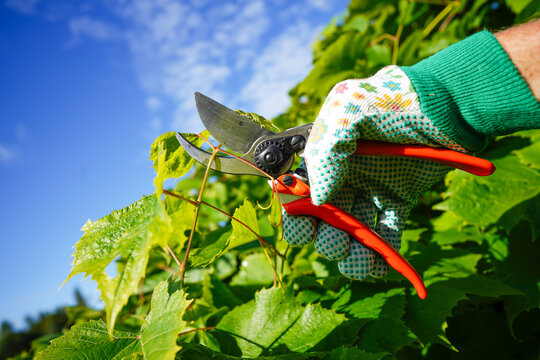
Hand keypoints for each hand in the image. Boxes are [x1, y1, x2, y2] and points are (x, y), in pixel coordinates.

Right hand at [283, 66, 466, 278]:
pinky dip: (381, 255)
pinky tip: (378, 267)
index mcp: (325, 155)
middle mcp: (344, 174)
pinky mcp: (399, 199)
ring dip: (350, 252)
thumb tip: (317, 199)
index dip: (296, 211)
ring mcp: (371, 188)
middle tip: (336, 241)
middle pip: (323, 217)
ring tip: (358, 258)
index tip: (304, 223)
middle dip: (323, 237)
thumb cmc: (395, 99)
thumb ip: (325, 150)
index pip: (298, 190)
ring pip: (352, 230)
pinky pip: (385, 233)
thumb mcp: (350, 109)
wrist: (448, 103)